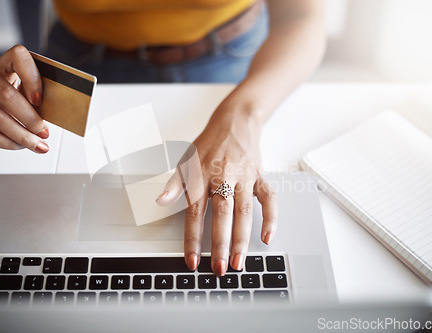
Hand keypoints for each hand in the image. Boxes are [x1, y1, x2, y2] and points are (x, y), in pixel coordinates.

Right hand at [0, 45, 48, 152]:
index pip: (18, 57)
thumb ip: (33, 100)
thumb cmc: (2, 101)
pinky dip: (7, 143)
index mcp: (2, 65)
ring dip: (21, 136)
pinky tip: (19, 146)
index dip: (32, 78)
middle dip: (30, 119)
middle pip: (7, 95)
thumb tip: (46, 124)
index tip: (41, 100)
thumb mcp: (19, 91)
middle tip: (43, 133)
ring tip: (35, 144)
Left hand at [156, 103, 277, 275]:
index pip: (195, 212)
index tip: (192, 260)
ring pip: (244, 211)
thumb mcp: (185, 160)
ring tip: (239, 262)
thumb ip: (174, 184)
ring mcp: (243, 177)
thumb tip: (161, 201)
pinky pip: (268, 199)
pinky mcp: (259, 176)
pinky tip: (268, 237)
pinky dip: (271, 217)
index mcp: (202, 176)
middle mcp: (223, 178)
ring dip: (242, 238)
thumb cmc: (209, 144)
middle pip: (222, 215)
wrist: (235, 122)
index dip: (193, 238)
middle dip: (220, 244)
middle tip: (219, 268)